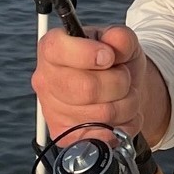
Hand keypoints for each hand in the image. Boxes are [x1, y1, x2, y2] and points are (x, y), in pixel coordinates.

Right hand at [32, 25, 146, 145]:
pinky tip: (122, 114)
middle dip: (119, 83)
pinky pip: (101, 136)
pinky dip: (123, 126)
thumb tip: (113, 45)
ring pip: (99, 115)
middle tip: (125, 77)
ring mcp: (51, 110)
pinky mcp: (64, 136)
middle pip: (86, 88)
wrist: (124, 86)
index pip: (56, 49)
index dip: (87, 54)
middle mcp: (46, 79)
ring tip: (127, 95)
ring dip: (126, 105)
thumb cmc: (117, 60)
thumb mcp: (123, 40)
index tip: (109, 57)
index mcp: (53, 48)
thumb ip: (120, 37)